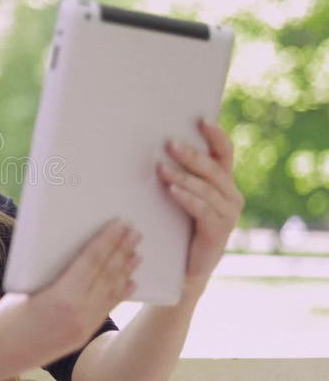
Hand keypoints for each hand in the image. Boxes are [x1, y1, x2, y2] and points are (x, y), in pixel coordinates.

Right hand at [0, 220, 140, 378]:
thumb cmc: (4, 316)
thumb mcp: (26, 286)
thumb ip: (52, 272)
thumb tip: (70, 249)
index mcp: (62, 297)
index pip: (92, 261)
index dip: (108, 240)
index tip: (120, 225)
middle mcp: (78, 314)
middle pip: (106, 275)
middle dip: (122, 251)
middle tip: (135, 233)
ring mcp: (82, 327)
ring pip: (110, 293)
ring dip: (125, 271)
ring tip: (137, 254)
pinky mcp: (81, 336)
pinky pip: (105, 310)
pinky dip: (119, 294)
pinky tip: (129, 283)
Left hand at [156, 118, 244, 293]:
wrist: (185, 269)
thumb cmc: (179, 227)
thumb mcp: (182, 196)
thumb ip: (180, 175)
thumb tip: (158, 146)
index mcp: (224, 183)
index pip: (225, 153)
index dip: (216, 136)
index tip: (201, 120)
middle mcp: (231, 196)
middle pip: (213, 169)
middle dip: (191, 155)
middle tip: (169, 144)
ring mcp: (228, 215)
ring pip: (206, 189)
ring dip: (182, 176)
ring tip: (161, 168)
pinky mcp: (218, 232)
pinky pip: (202, 210)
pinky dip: (186, 198)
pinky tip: (171, 190)